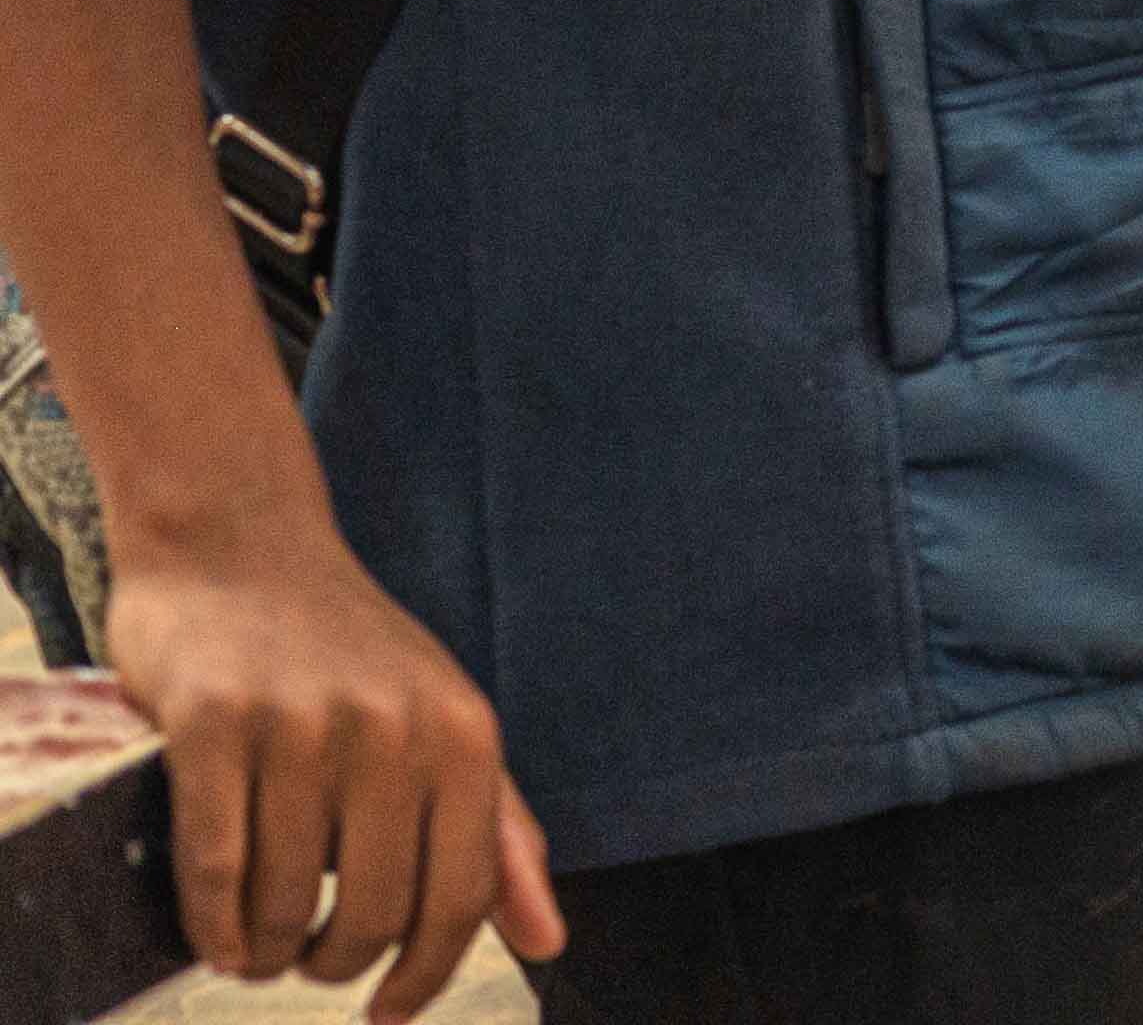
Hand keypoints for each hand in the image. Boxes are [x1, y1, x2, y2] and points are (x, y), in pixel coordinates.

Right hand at [105, 509, 563, 1018]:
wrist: (242, 546)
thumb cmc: (351, 655)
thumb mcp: (448, 724)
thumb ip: (500, 834)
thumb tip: (550, 942)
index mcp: (463, 733)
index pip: (461, 896)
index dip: (425, 975)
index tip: (388, 1015)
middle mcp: (391, 727)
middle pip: (370, 912)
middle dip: (334, 964)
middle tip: (308, 961)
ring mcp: (299, 723)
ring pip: (282, 901)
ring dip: (263, 952)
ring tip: (258, 946)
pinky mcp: (212, 722)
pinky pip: (214, 866)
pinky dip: (210, 924)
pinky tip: (217, 935)